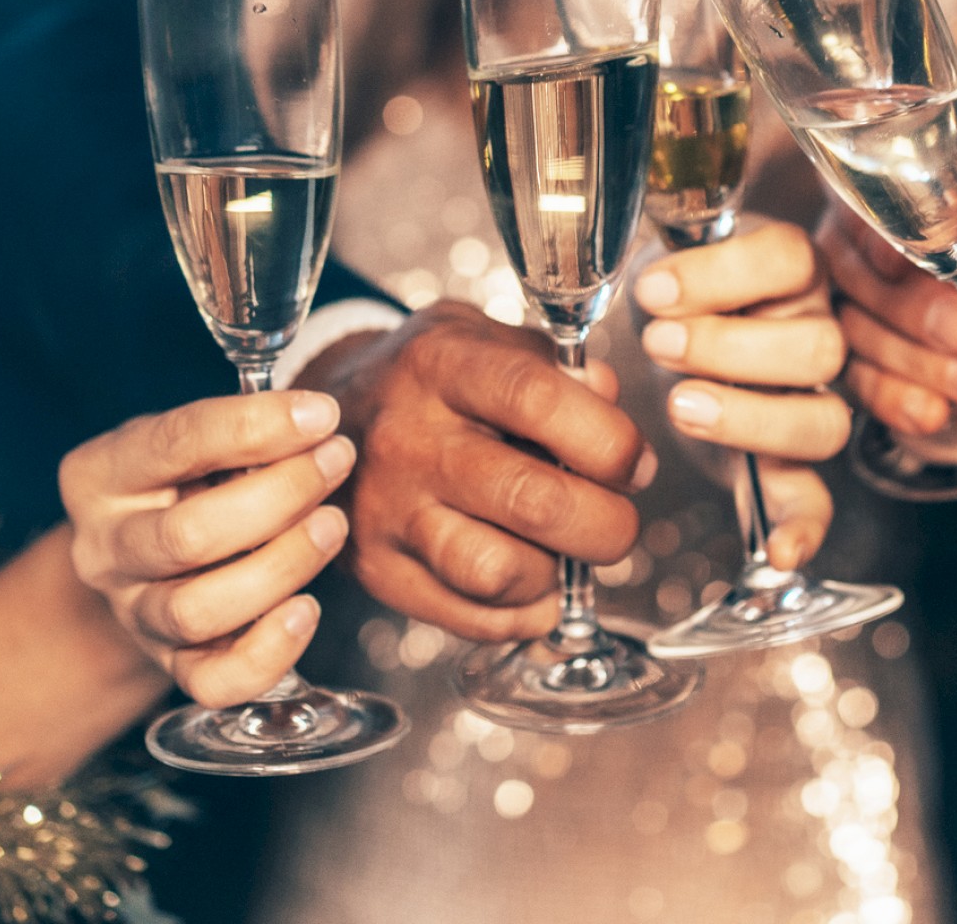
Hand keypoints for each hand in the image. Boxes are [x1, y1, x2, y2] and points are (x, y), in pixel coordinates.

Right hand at [60, 390, 356, 708]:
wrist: (155, 557)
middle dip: (280, 494)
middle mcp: (105, 550)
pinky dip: (267, 652)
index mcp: (101, 475)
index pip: (174, 443)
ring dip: (283, 564)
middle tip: (337, 459)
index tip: (321, 414)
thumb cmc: (191, 478)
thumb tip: (319, 422)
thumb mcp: (198, 438)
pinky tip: (307, 610)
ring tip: (333, 524)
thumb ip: (244, 433)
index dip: (254, 427)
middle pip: (187, 536)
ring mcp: (134, 615)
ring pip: (197, 610)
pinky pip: (213, 681)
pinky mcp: (171, 666)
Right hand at [332, 302, 655, 640]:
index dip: (607, 439)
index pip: (537, 400)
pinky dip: (526, 610)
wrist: (321, 422)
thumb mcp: (485, 339)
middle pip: (531, 501)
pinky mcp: (379, 572)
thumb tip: (611, 407)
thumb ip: (556, 368)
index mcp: (441, 365)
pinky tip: (535, 578)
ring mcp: (388, 513)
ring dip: (559, 573)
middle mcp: (408, 440)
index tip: (635, 462)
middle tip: (618, 515)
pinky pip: (475, 618)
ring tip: (565, 546)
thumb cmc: (430, 379)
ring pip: (499, 572)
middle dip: (606, 522)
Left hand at [633, 220, 849, 570]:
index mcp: (793, 271)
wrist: (666, 336)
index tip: (655, 291)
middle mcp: (817, 331)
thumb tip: (657, 288)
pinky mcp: (783, 464)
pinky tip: (778, 549)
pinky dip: (801, 527)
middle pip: (819, 346)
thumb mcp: (670, 262)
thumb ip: (671, 271)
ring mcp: (809, 401)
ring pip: (823, 421)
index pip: (792, 259)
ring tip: (680, 406)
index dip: (725, 274)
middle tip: (661, 344)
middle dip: (731, 348)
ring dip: (750, 417)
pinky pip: (815, 499)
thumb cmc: (672, 294)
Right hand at [815, 142, 956, 441]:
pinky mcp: (879, 362)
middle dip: (907, 312)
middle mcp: (879, 241)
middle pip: (853, 271)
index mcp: (920, 187)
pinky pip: (863, 383)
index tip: (900, 267)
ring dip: (912, 363)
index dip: (873, 234)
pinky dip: (895, 400)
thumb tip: (954, 255)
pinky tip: (933, 412)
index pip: (866, 199)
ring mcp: (873, 303)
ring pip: (855, 332)